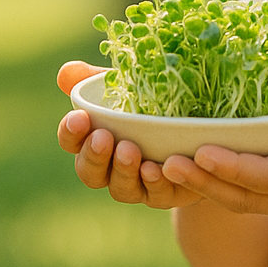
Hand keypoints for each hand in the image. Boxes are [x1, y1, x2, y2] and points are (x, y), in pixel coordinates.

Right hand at [55, 60, 202, 208]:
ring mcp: (136, 184)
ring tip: (130, 151)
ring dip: (123, 170)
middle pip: (89, 171)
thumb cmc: (155, 104)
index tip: (78, 117)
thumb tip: (67, 71)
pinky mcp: (165, 194)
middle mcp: (110, 167)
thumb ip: (98, 79)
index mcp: (95, 139)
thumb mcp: (130, 85)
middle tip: (103, 138)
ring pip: (120, 187)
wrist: (200, 129)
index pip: (72, 141)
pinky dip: (154, 182)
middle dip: (94, 156)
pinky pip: (156, 194)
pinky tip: (156, 168)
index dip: (70, 132)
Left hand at [161, 85, 267, 220]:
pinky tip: (180, 169)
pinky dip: (208, 185)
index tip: (203, 151)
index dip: (235, 167)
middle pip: (242, 196)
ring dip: (199, 186)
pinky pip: (236, 197)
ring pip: (234, 201)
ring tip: (161, 166)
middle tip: (165, 163)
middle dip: (204, 181)